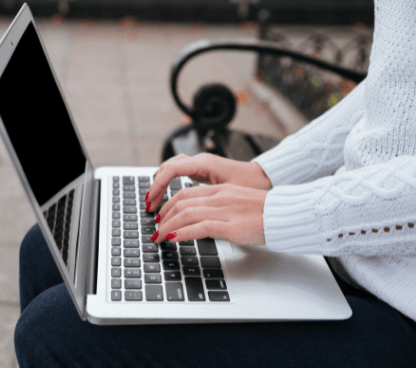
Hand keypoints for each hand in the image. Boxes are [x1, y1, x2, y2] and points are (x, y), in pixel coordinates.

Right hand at [145, 153, 270, 211]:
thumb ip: (207, 200)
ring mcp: (200, 163)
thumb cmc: (251, 184)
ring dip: (160, 183)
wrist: (265, 177)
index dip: (158, 186)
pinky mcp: (202, 169)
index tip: (151, 202)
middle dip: (155, 187)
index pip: (171, 170)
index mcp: (205, 163)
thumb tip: (186, 214)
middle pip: (167, 168)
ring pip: (171, 168)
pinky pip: (178, 171)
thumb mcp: (228, 193)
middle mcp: (200, 160)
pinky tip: (165, 192)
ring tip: (153, 200)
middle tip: (149, 206)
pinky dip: (168, 180)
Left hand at [149, 183, 267, 245]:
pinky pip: (200, 227)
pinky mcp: (231, 225)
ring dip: (168, 226)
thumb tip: (203, 222)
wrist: (288, 215)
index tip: (161, 216)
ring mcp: (225, 210)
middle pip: (181, 202)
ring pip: (186, 214)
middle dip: (164, 216)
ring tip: (158, 237)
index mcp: (221, 190)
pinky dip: (182, 233)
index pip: (186, 193)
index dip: (169, 205)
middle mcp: (220, 197)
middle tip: (155, 228)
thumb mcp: (239, 205)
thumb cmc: (267, 214)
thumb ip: (221, 209)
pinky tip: (172, 239)